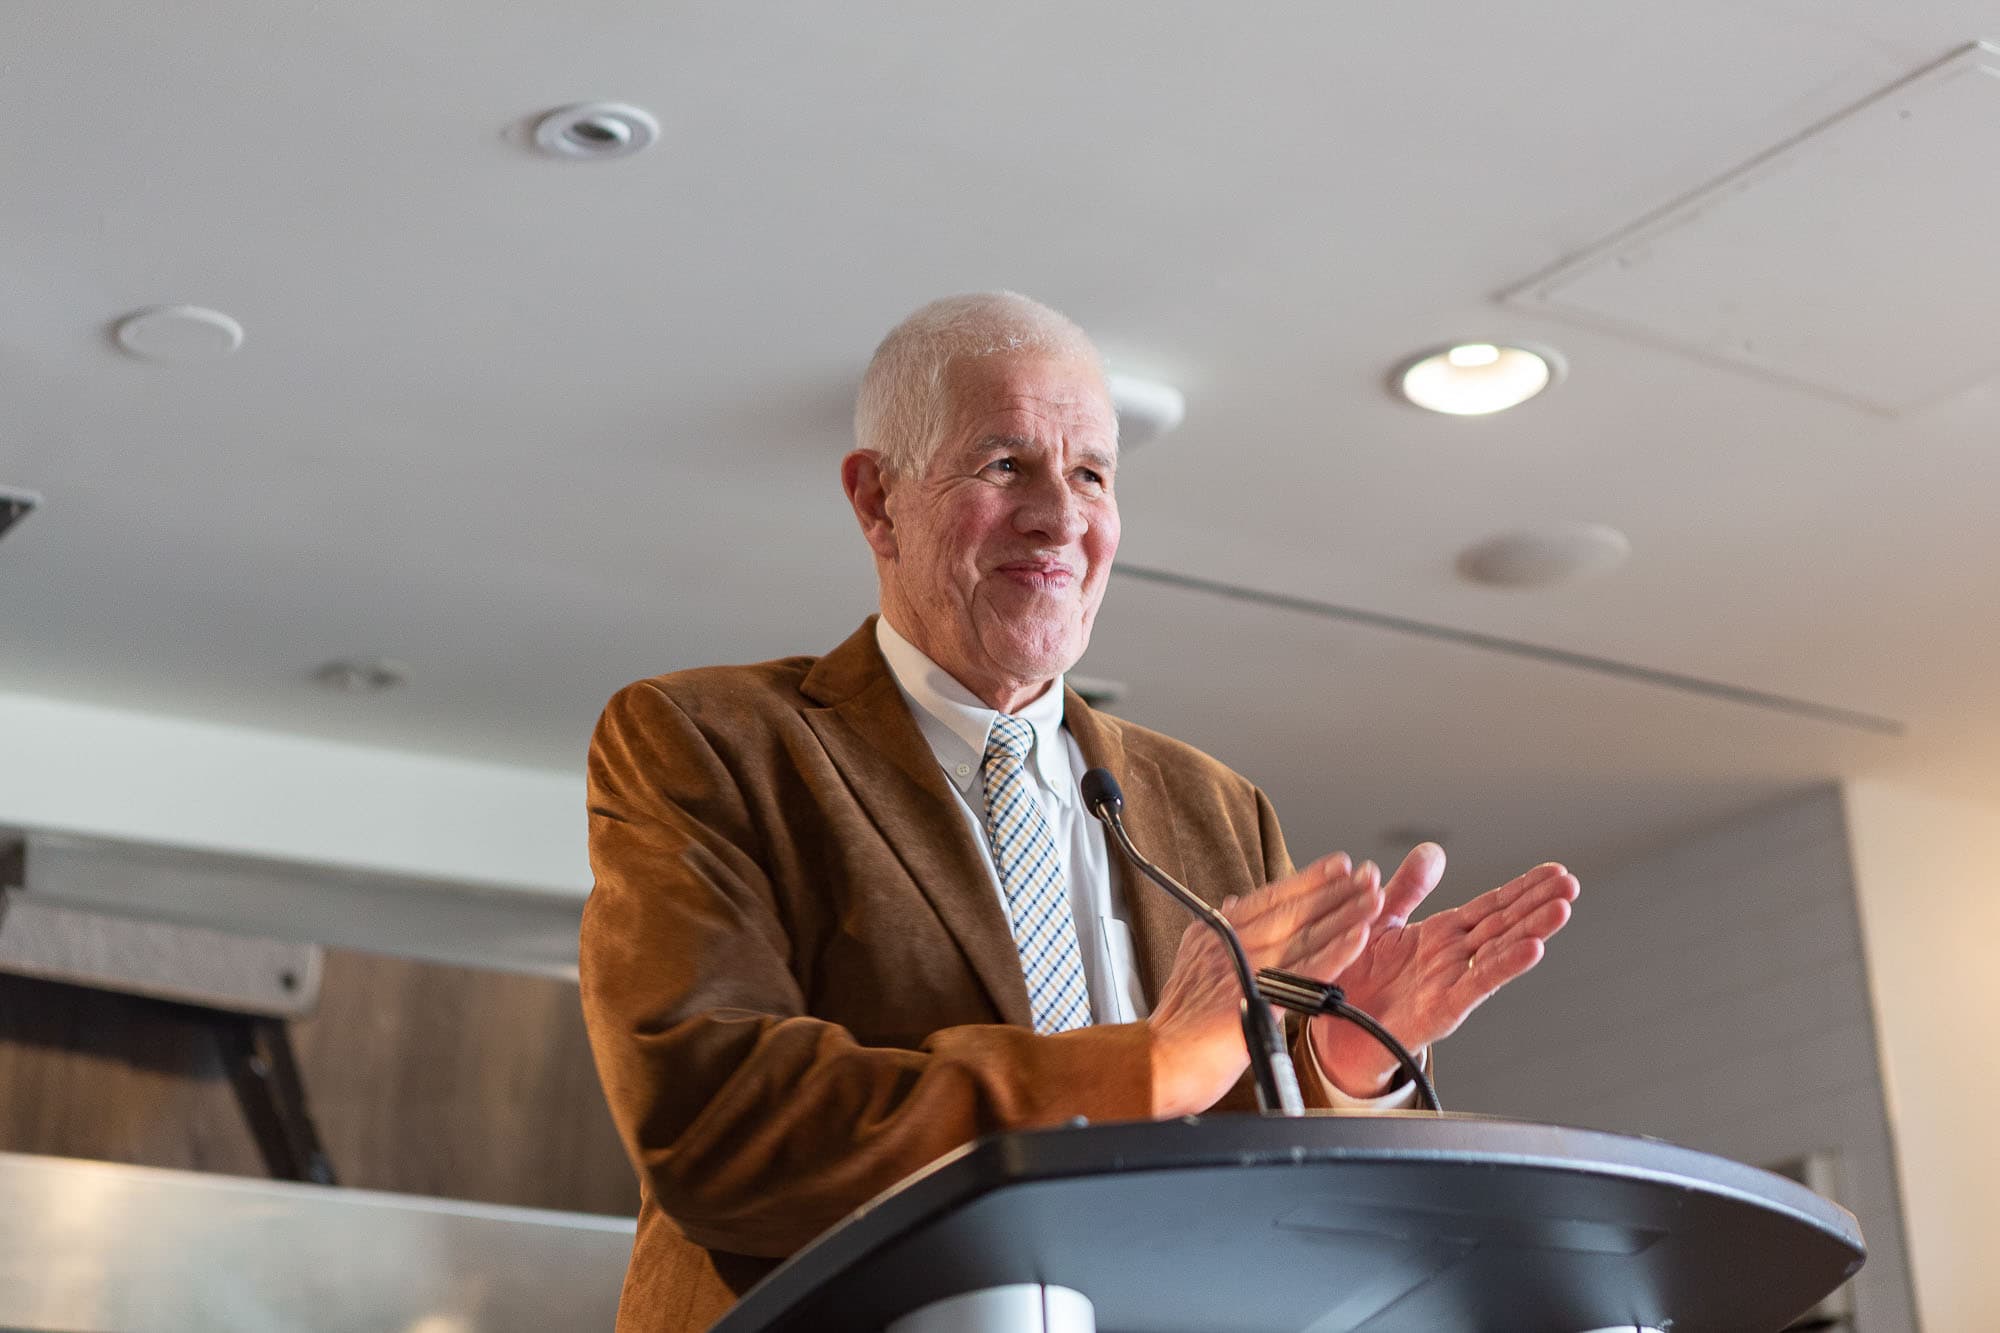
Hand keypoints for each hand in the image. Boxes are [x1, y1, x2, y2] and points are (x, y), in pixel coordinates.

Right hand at [1148, 854, 1382, 1117]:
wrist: (1157, 1063)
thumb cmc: (1177, 1025)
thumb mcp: (1193, 965)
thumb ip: (1218, 935)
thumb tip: (1234, 903)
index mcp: (1214, 933)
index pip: (1269, 897)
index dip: (1307, 879)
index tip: (1338, 864)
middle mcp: (1229, 944)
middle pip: (1292, 911)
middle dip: (1334, 890)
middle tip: (1368, 873)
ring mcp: (1242, 969)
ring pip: (1304, 935)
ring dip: (1344, 915)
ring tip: (1374, 899)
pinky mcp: (1257, 999)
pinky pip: (1305, 972)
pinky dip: (1335, 952)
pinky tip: (1359, 937)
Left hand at [1309, 845, 1577, 1097]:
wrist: (1334, 1029)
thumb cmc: (1358, 978)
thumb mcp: (1381, 919)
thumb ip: (1408, 887)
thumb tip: (1432, 851)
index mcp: (1442, 934)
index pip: (1492, 905)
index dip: (1523, 888)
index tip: (1555, 870)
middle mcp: (1453, 957)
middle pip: (1504, 924)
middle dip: (1538, 904)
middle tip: (1571, 882)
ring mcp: (1451, 982)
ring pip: (1499, 951)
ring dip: (1533, 930)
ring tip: (1562, 909)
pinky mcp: (1441, 1009)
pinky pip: (1476, 984)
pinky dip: (1505, 966)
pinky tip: (1533, 949)